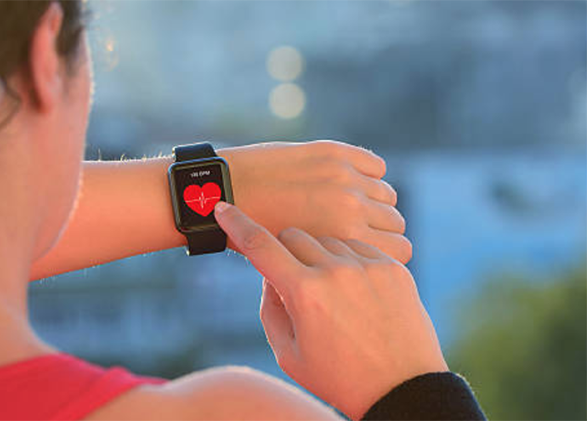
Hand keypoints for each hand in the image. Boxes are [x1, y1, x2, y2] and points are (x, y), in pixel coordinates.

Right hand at [214, 202, 447, 420]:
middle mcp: (337, 271)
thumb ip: (270, 308)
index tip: (222, 208)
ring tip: (332, 295)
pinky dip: (348, 261)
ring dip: (319, 257)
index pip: (259, 245)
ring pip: (327, 239)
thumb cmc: (340, 378)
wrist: (402, 390)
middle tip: (294, 283)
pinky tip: (355, 292)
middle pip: (293, 236)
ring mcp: (369, 266)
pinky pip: (359, 247)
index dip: (236, 223)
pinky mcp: (394, 268)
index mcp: (305, 292)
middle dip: (284, 253)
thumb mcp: (288, 353)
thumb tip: (270, 274)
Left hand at [219, 140, 410, 263]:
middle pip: (396, 222)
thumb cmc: (251, 242)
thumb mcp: (296, 270)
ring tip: (346, 210)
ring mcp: (344, 177)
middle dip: (379, 230)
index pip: (401, 250)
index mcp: (344, 242)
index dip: (385, 255)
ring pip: (388, 194)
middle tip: (353, 233)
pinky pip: (376, 166)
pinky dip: (368, 175)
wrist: (223, 192)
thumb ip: (334, 269)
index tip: (367, 256)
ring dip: (373, 202)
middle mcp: (351, 208)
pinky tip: (347, 185)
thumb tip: (360, 273)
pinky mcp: (336, 152)